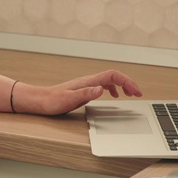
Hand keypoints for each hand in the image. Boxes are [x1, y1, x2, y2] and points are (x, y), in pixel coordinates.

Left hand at [13, 70, 142, 115]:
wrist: (39, 100)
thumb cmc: (52, 101)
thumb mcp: (70, 99)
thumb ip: (86, 93)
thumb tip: (102, 89)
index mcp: (88, 82)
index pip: (113, 75)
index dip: (127, 81)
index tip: (136, 91)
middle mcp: (89, 81)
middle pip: (114, 76)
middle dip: (128, 83)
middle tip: (138, 93)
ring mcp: (86, 84)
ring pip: (109, 80)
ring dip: (122, 85)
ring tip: (130, 94)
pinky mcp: (84, 89)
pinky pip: (103, 85)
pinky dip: (112, 88)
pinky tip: (112, 96)